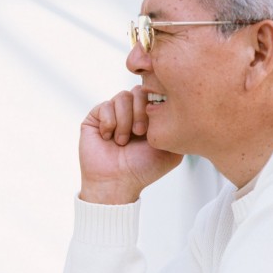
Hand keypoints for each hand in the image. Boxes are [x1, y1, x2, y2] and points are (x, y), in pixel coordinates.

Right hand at [80, 85, 181, 203]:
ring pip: (122, 97)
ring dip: (124, 121)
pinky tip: (108, 138)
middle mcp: (131, 112)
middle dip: (141, 112)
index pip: (154, 93)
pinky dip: (109, 123)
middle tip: (139, 133)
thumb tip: (177, 106)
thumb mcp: (171, 151)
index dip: (155, 104)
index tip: (153, 127)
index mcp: (149, 117)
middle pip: (139, 90)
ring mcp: (113, 113)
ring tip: (122, 141)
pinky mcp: (95, 117)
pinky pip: (104, 105)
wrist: (117, 182)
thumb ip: (178, 128)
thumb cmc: (143, 169)